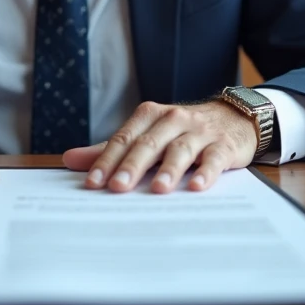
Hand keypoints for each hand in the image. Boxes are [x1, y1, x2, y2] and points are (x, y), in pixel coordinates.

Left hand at [62, 100, 257, 193]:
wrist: (234, 117)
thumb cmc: (183, 131)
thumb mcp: (148, 134)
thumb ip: (112, 149)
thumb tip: (70, 160)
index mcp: (151, 115)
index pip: (125, 138)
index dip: (107, 160)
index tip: (93, 183)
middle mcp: (174, 119)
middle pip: (149, 143)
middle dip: (133, 166)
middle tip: (118, 187)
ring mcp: (200, 132)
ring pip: (181, 149)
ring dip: (168, 169)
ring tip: (158, 189)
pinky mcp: (224, 145)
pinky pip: (214, 158)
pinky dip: (206, 172)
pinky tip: (197, 186)